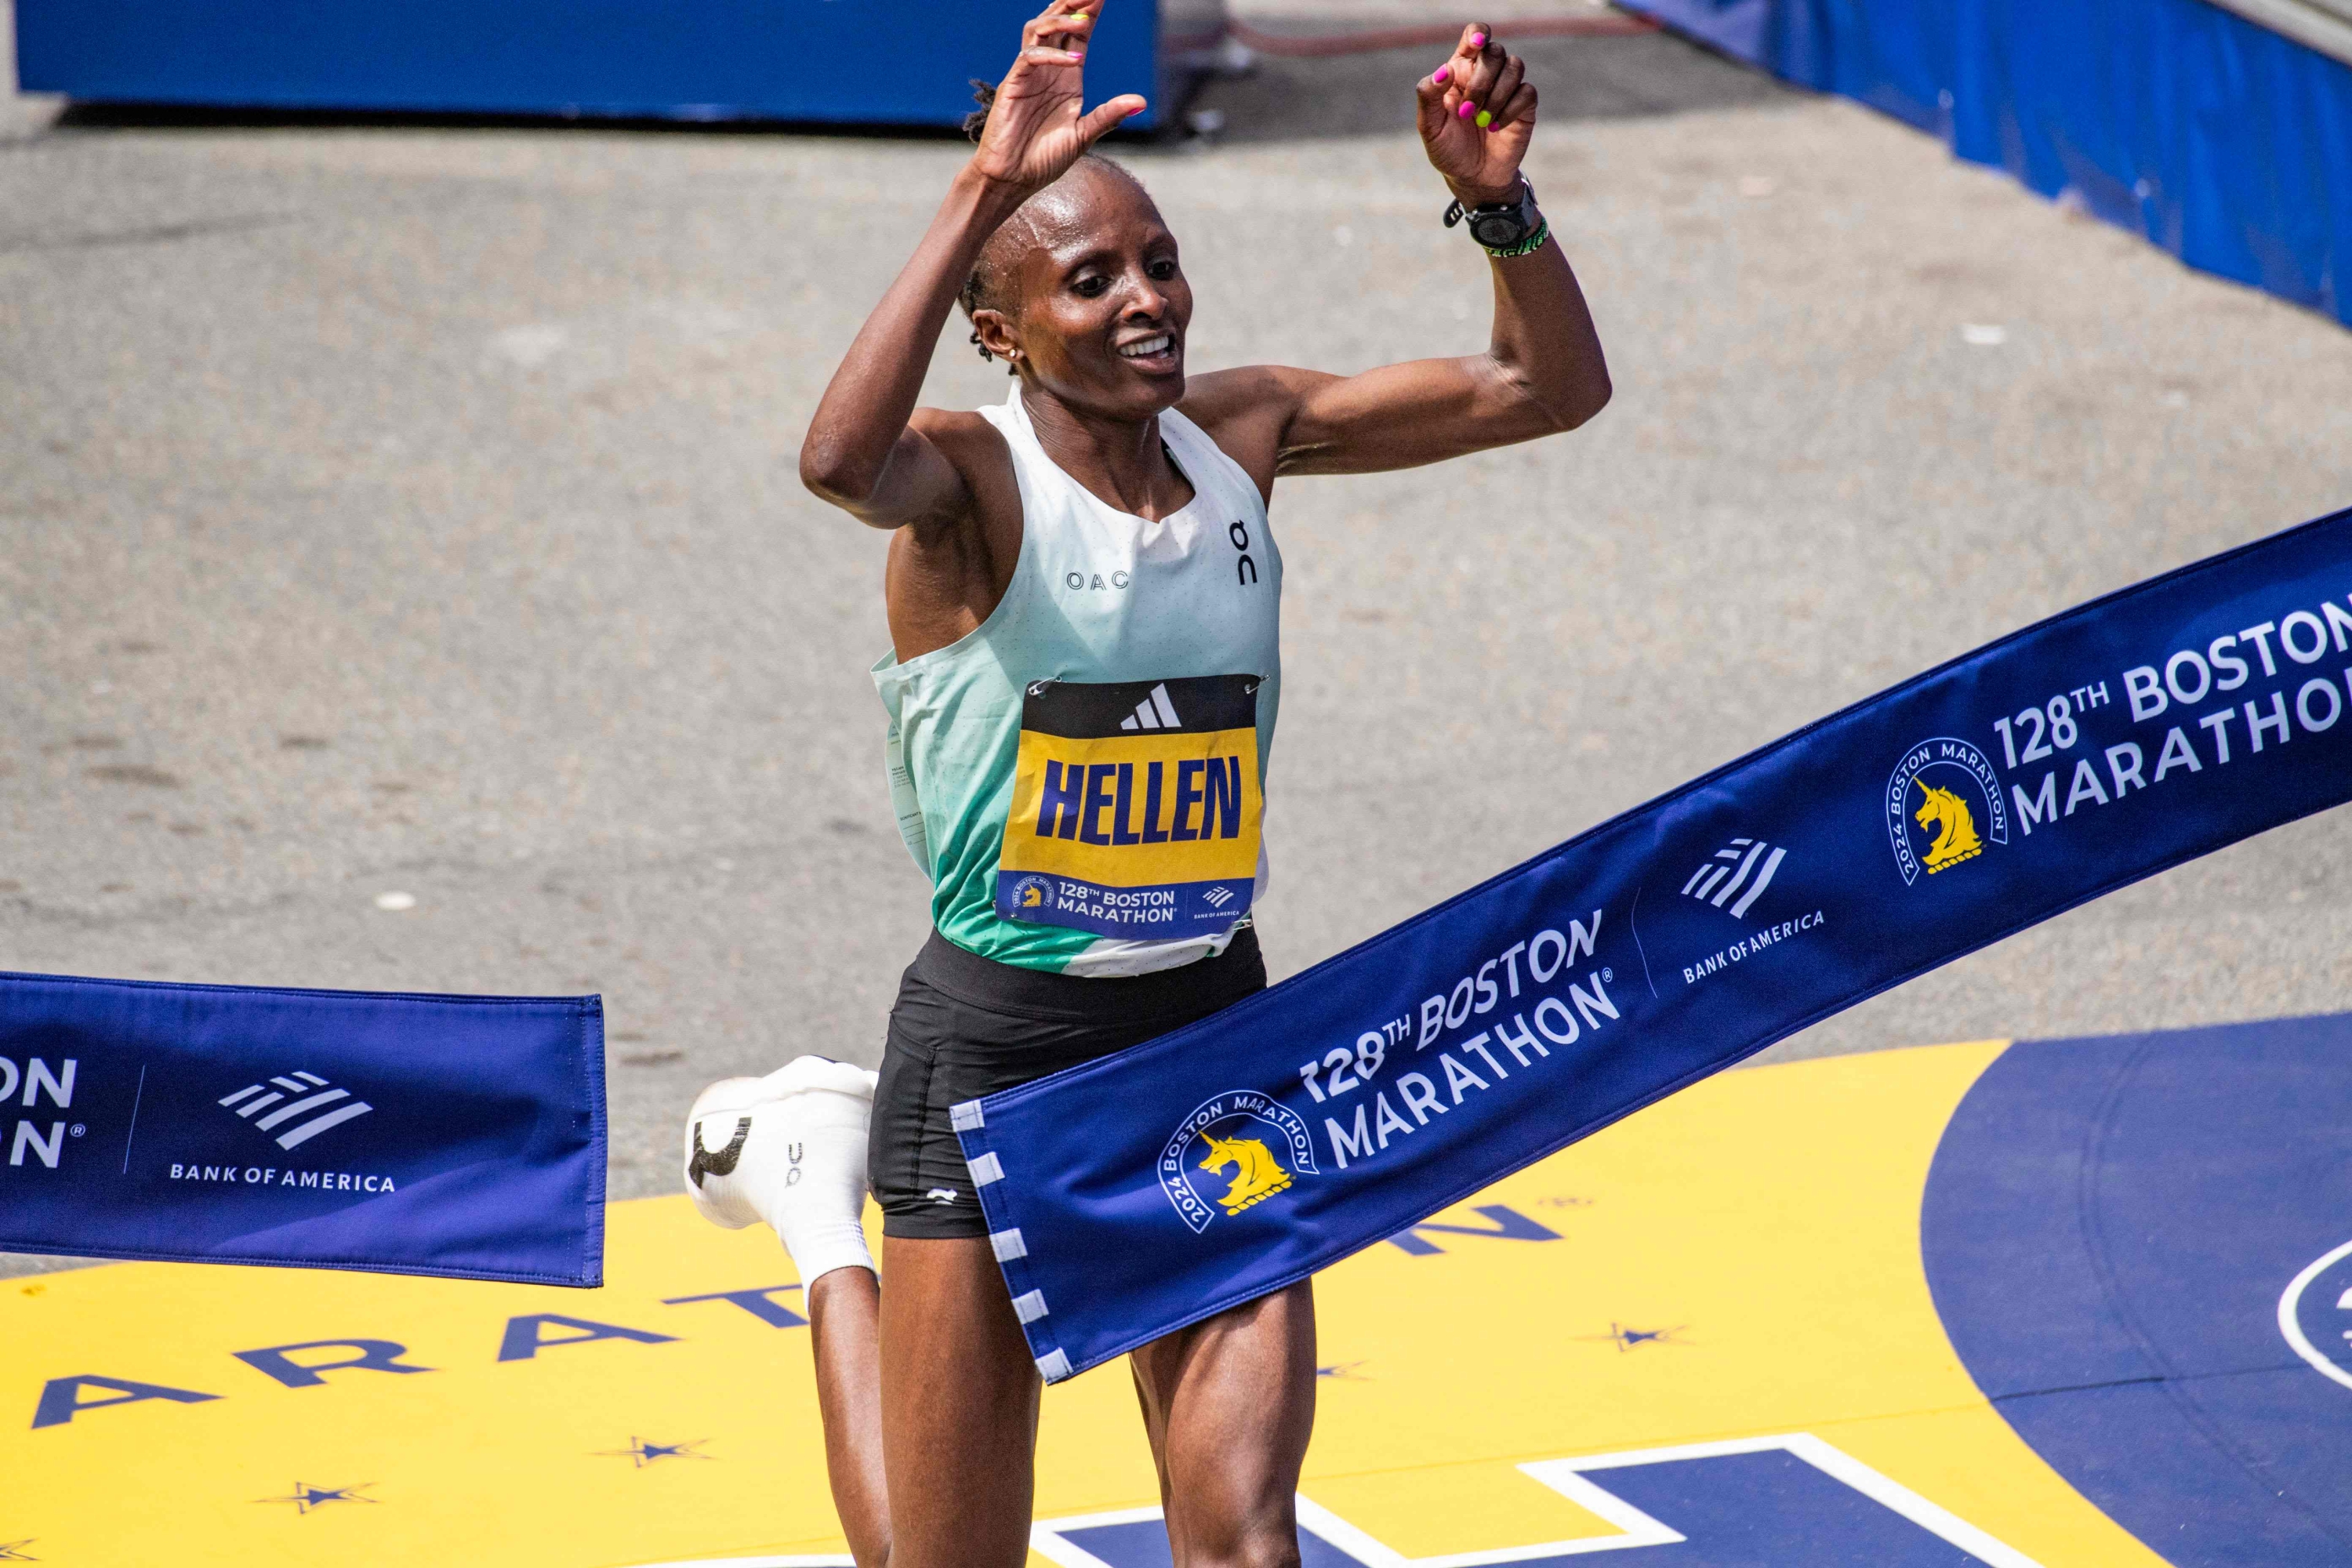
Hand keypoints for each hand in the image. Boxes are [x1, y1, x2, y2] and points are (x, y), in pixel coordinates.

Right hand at [969, 0, 1148, 195]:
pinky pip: (1029, 58)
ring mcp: (1028, 75)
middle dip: (1074, 5)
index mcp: (1066, 77)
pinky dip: (1051, 55)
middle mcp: (1048, 70)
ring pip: (1038, 30)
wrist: (1013, 179)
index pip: (1079, 35)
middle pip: (1056, 23)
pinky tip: (1075, 61)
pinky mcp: (1012, 85)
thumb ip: (1110, 116)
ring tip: (1084, 18)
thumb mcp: (1084, 136)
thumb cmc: (1044, 159)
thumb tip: (1142, 102)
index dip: (1090, 13)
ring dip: (1060, 20)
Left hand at [1415, 22, 1537, 206]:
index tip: (1476, 46)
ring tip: (1482, 123)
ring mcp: (1507, 88)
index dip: (1478, 34)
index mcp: (1461, 70)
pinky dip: (1511, 109)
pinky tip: (1497, 127)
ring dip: (1497, 96)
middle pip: (1494, 52)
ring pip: (1514, 66)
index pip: (1474, 36)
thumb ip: (1429, 96)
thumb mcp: (1430, 127)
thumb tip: (1442, 71)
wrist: (1472, 178)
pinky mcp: (1524, 105)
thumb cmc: (1448, 149)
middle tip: (1467, 112)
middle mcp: (1486, 73)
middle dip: (1481, 82)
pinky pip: (1527, 91)